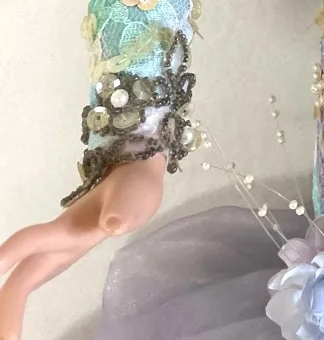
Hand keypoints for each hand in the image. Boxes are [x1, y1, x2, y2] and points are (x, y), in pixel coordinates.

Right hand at [0, 152, 166, 339]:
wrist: (134, 174)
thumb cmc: (131, 188)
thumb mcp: (134, 196)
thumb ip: (124, 209)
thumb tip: (114, 224)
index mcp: (67, 227)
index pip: (31, 241)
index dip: (10, 255)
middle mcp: (54, 241)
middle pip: (21, 275)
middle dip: (6, 307)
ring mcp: (55, 250)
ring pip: (21, 281)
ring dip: (6, 311)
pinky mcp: (59, 256)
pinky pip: (28, 283)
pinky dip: (13, 307)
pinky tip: (10, 328)